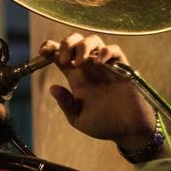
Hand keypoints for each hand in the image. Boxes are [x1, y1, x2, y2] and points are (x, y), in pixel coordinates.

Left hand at [39, 33, 154, 150]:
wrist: (128, 131)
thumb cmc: (103, 125)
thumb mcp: (78, 118)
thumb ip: (66, 104)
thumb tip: (53, 88)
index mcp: (75, 76)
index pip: (59, 54)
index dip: (50, 47)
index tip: (42, 52)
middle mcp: (89, 67)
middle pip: (75, 41)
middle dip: (66, 44)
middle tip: (65, 60)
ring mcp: (105, 66)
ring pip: (93, 40)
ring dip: (83, 46)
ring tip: (80, 62)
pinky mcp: (122, 68)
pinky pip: (115, 50)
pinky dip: (106, 51)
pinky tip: (99, 63)